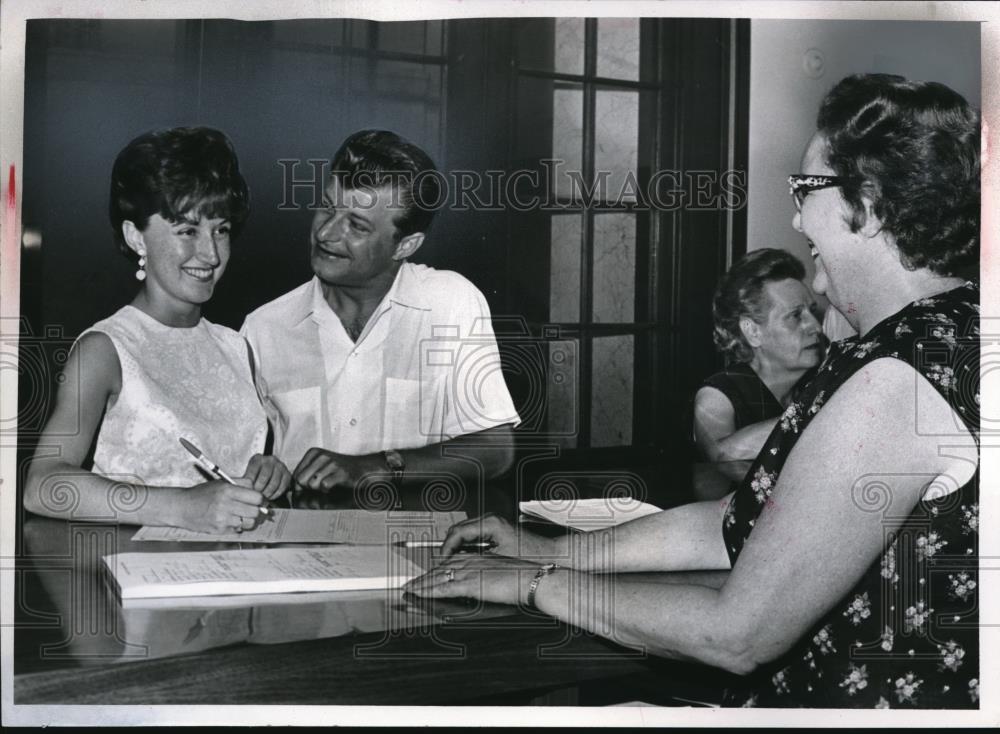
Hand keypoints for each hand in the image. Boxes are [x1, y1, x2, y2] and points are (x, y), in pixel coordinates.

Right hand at [178, 478, 266, 532]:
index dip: (260, 499)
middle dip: (255, 510)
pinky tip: (229, 520)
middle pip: (255, 512)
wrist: (182, 507)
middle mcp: (226, 505)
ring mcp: (222, 519)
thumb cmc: (202, 494)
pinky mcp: (219, 530)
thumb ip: (241, 484)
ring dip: (247, 520)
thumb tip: (259, 491)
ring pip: (249, 523)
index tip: (258, 500)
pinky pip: (238, 530)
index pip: (257, 497)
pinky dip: (237, 526)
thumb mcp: (221, 483)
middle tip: (250, 508)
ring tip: (239, 515)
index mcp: (228, 490)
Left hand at [243, 454, 291, 499]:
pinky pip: (282, 487)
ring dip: (268, 493)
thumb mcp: (248, 474)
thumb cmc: (255, 475)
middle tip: (256, 496)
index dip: (250, 483)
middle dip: (259, 489)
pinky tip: (271, 496)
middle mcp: (270, 460)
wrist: (269, 472)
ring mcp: (280, 466)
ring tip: (263, 498)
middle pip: (264, 477)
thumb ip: (245, 481)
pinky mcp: (287, 474)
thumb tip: (242, 491)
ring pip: (274, 483)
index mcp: (258, 458)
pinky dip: (276, 494)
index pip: (253, 470)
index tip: (248, 491)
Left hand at [292, 448, 380, 491]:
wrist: (362, 468)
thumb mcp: (319, 467)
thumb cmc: (338, 470)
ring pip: (312, 484)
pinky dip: (328, 490)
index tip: (311, 483)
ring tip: (329, 483)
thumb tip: (293, 487)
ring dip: (319, 489)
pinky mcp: (341, 472)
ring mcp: (331, 463)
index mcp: (313, 453)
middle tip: (321, 483)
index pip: (295, 474)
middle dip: (309, 487)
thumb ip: (304, 474)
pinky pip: (324, 486)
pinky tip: (334, 485)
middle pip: (301, 480)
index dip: (301, 484)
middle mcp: (321, 455)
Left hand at [404, 554, 549, 606]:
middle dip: (423, 578)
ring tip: (408, 591)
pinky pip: (444, 588)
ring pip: (438, 578)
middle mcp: (472, 561)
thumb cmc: (525, 579)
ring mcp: (470, 571)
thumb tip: (482, 587)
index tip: (426, 576)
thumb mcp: (503, 575)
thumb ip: (489, 578)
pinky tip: (419, 595)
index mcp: (480, 558)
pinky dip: (428, 592)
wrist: (534, 579)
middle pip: (441, 569)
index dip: (436, 570)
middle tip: (409, 584)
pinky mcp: (471, 584)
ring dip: (421, 585)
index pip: (451, 563)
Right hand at [439, 513, 553, 559]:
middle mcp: (491, 519)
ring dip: (456, 546)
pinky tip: (465, 557)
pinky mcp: (497, 530)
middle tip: (443, 563)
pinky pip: (474, 534)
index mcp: (490, 523)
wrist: (552, 554)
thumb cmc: (532, 555)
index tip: (443, 561)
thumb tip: (458, 564)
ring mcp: (494, 523)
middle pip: (458, 530)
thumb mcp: (499, 559)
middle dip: (448, 546)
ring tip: (451, 562)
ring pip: (465, 532)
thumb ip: (475, 559)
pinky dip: (465, 545)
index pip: (457, 532)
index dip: (447, 549)